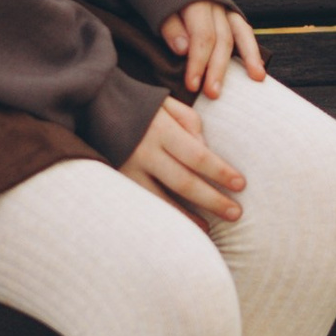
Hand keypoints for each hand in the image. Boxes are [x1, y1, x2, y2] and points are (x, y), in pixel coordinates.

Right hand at [120, 92, 247, 221]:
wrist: (94, 106)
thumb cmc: (142, 106)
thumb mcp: (169, 105)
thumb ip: (192, 124)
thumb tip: (207, 150)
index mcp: (162, 130)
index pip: (198, 156)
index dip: (220, 172)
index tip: (240, 184)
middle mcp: (146, 152)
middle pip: (184, 182)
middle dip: (212, 200)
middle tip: (236, 213)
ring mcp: (129, 169)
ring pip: (162, 200)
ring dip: (188, 217)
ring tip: (210, 229)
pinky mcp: (118, 181)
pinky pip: (145, 203)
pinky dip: (164, 216)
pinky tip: (180, 227)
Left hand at [161, 0, 267, 101]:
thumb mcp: (155, 6)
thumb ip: (169, 27)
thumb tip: (183, 50)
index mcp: (196, 1)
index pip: (202, 36)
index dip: (198, 62)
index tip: (192, 85)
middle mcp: (215, 5)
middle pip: (222, 39)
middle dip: (218, 68)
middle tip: (213, 93)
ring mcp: (225, 9)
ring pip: (239, 33)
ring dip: (248, 58)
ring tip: (257, 78)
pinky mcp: (230, 14)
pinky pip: (244, 31)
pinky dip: (251, 49)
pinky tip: (257, 68)